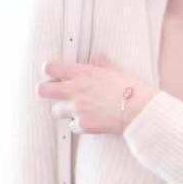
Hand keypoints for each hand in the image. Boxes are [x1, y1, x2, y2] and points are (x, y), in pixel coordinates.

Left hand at [36, 53, 156, 133]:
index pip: (50, 68)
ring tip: (76, 109)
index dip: (49, 70)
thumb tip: (97, 57)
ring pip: (55, 110)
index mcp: (82, 73)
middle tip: (54, 92)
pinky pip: (72, 126)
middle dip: (46, 90)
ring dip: (63, 110)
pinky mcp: (83, 125)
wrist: (140, 110)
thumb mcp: (116, 71)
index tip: (54, 73)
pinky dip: (79, 125)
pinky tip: (89, 121)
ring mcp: (77, 109)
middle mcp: (75, 90)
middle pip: (42, 90)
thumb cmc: (131, 88)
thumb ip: (102, 64)